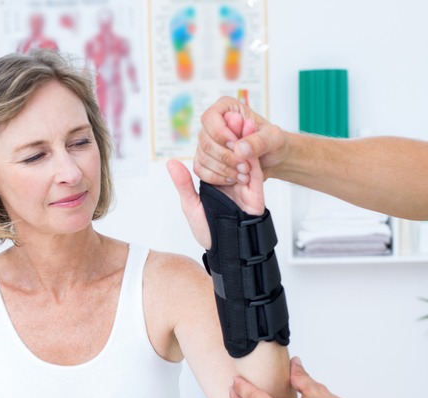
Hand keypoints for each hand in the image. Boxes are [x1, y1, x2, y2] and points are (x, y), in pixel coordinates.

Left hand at [167, 113, 264, 248]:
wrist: (228, 250)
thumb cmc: (211, 232)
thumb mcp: (191, 206)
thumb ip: (183, 184)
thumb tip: (171, 164)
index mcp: (215, 180)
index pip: (215, 154)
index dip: (216, 138)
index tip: (215, 121)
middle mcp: (231, 179)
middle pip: (233, 151)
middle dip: (231, 134)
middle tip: (231, 117)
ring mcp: (244, 184)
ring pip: (245, 156)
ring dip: (242, 141)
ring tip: (240, 122)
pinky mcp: (255, 192)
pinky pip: (256, 171)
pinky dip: (252, 158)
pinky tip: (246, 147)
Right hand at [194, 96, 289, 184]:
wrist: (272, 159)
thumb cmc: (273, 143)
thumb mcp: (274, 138)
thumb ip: (258, 141)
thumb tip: (239, 149)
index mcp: (227, 109)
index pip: (210, 118)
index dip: (220, 134)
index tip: (236, 146)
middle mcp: (213, 125)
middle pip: (205, 141)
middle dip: (226, 157)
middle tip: (246, 166)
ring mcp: (207, 143)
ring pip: (203, 158)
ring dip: (224, 169)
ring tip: (244, 174)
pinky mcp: (205, 160)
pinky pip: (201, 170)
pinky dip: (217, 178)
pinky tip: (233, 179)